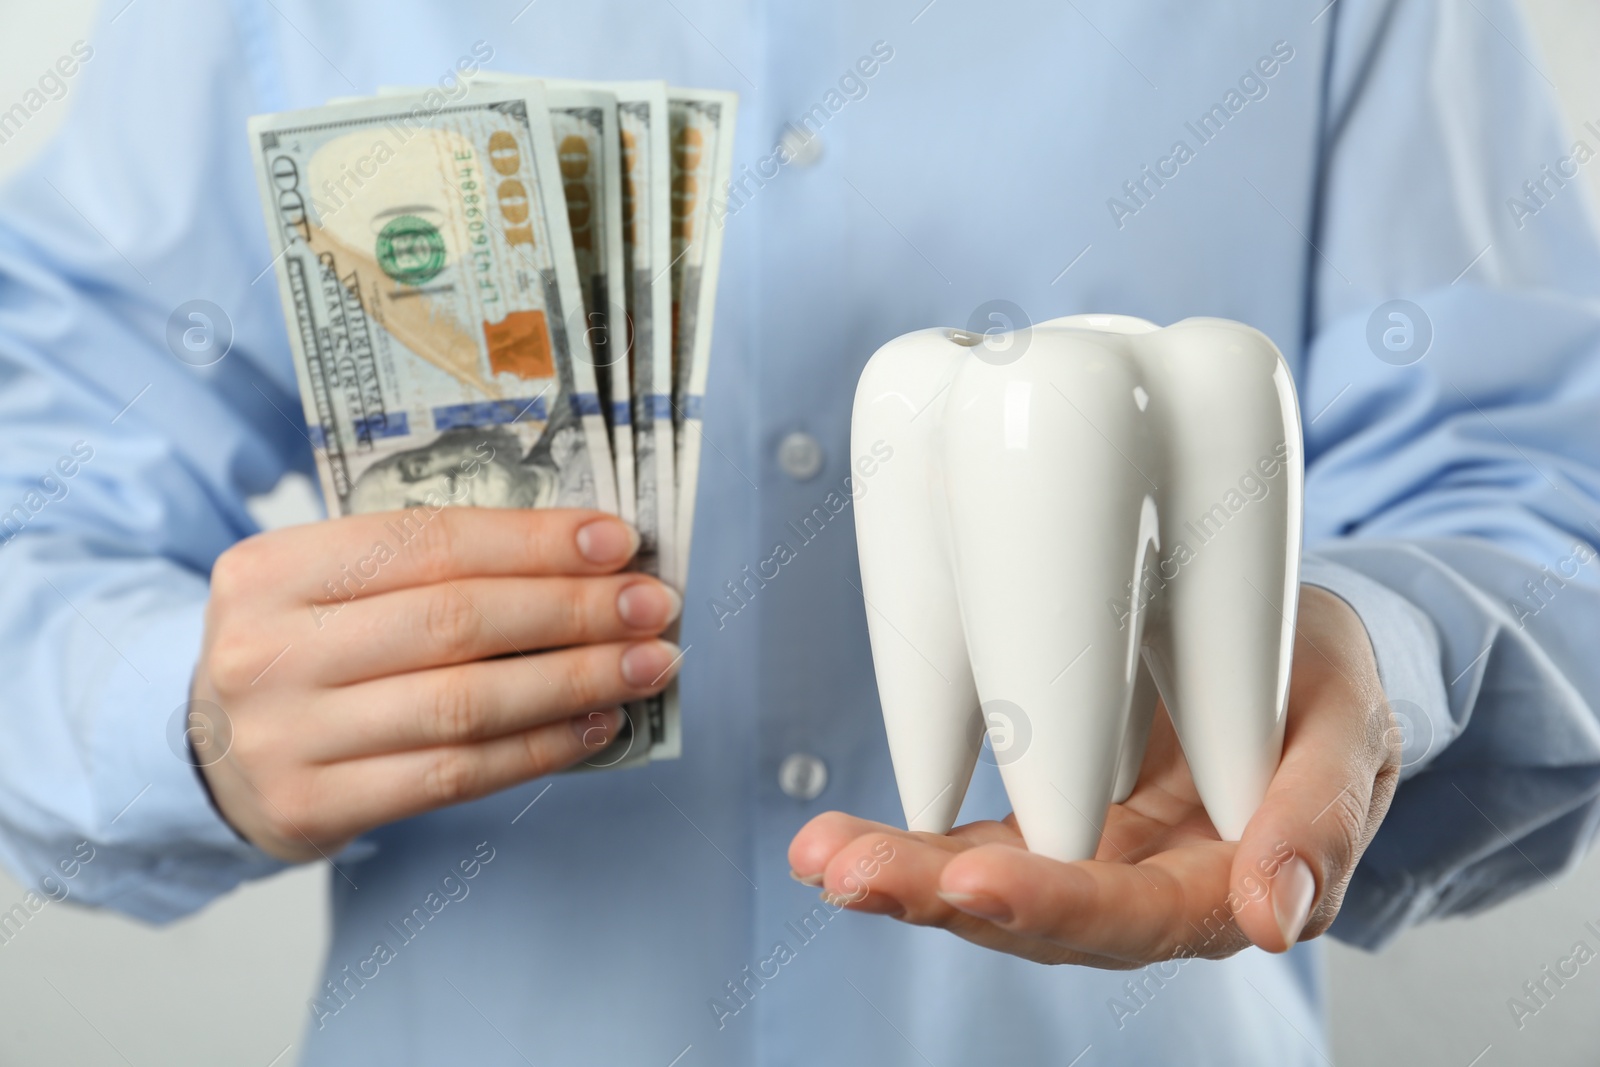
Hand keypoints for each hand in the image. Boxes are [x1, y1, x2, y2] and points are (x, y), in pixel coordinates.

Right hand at [189, 508, 680, 861]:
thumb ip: (425, 565)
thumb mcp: (326, 586)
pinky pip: (453, 774)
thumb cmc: (302, 652)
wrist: (205, 754)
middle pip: (455, 621)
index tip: (618, 541)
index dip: (532, 541)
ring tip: (647, 665)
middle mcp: (269, 650)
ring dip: (574, 680)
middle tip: (653, 605)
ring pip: (464, 703)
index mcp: (272, 568)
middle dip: (573, 610)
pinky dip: (539, 749)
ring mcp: (286, 735)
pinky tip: (597, 724)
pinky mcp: (312, 807)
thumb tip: (581, 557)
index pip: (428, 541)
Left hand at [788, 585, 1399, 965]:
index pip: (1137, 916)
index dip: (1058, 906)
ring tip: (822, 856)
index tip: (975, 884)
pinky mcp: (1052, 813)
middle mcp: (1147, 886)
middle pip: (1040, 917)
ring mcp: (1092, 853)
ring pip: (990, 884)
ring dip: (902, 877)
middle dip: (940, 898)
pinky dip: (909, 842)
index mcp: (1227, 883)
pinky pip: (975, 839)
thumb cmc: (1330, 687)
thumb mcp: (1351, 722)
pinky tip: (835, 841)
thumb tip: (1272, 919)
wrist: (1297, 654)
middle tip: (852, 874)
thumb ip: (1322, 815)